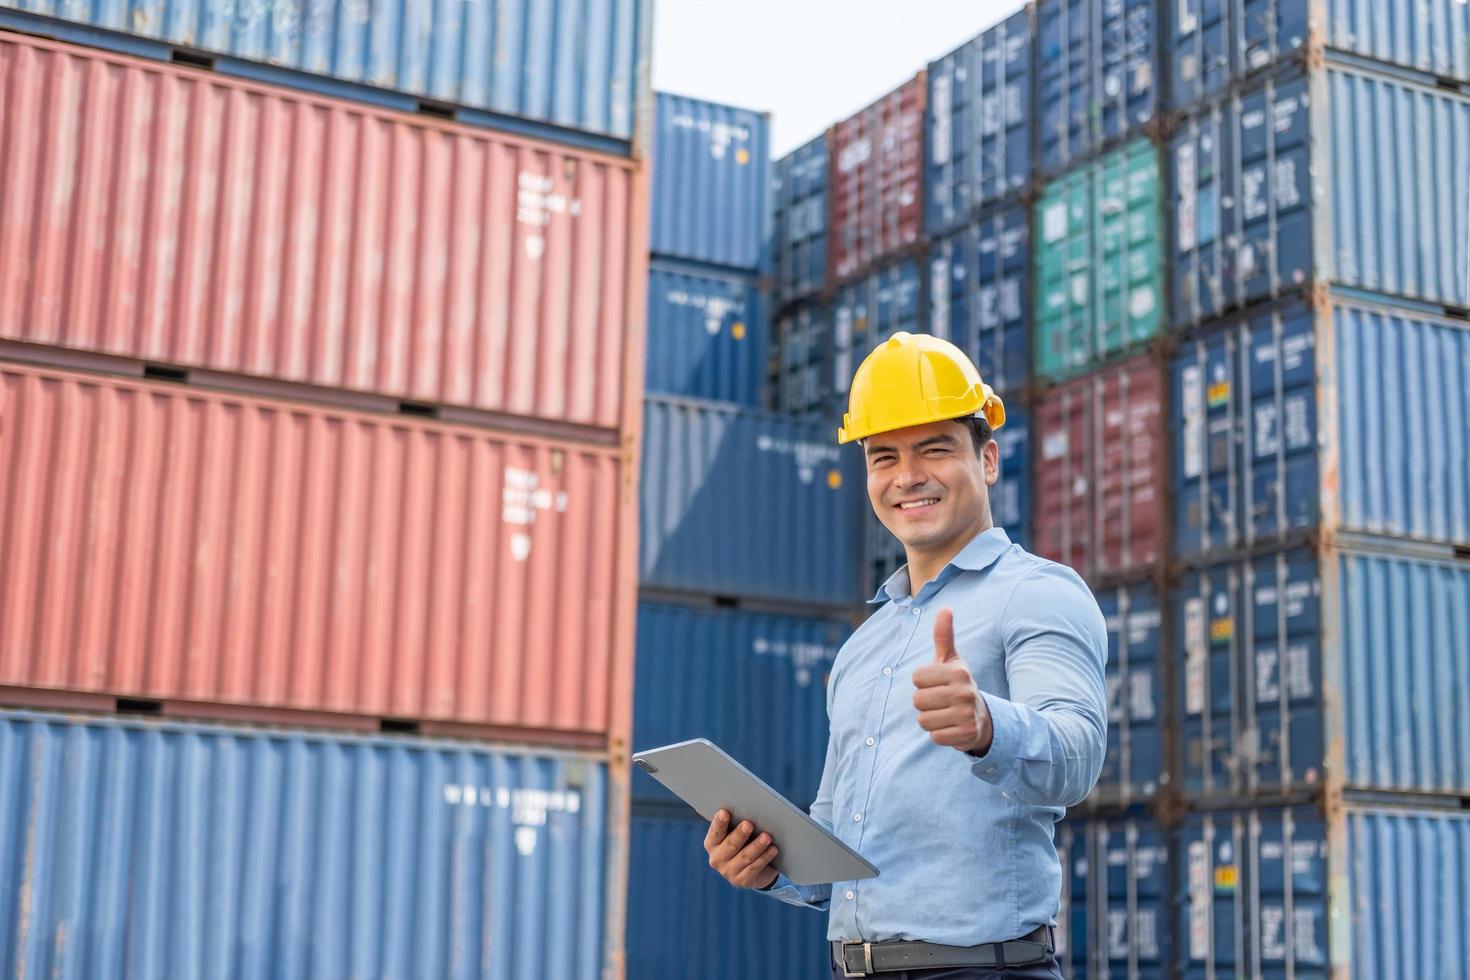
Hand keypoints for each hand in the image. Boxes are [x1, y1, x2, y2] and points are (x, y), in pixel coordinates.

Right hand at [704, 809, 779, 889]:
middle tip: (749, 824)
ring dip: (757, 846)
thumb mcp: (736, 831)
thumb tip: (745, 806)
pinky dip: (765, 857)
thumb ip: (736, 822)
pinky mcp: (742, 881)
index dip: (719, 823)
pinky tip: (773, 849)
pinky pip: (755, 868)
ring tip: (767, 837)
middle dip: (740, 834)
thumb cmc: (744, 841)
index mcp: (711, 843)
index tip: (725, 812)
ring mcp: (728, 872)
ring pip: (745, 857)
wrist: (751, 868)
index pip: (715, 832)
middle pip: (730, 845)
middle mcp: (716, 859)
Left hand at [911, 608, 992, 754]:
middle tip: (940, 702)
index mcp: (958, 672)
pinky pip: (934, 737)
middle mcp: (964, 692)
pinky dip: (939, 735)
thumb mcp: (951, 661)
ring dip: (930, 720)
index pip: (916, 678)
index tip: (937, 684)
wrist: (982, 719)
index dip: (922, 682)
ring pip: (923, 720)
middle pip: (917, 700)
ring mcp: (966, 714)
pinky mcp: (966, 735)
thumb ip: (944, 636)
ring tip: (945, 714)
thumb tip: (945, 609)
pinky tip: (951, 727)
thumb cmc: (958, 685)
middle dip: (924, 703)